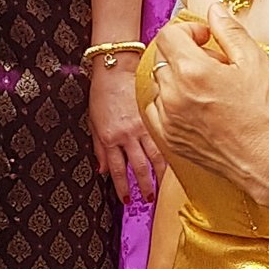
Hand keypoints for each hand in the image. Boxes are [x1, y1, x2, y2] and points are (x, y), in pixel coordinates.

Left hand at [87, 61, 162, 205]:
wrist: (116, 68)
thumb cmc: (102, 92)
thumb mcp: (93, 122)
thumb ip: (98, 148)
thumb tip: (101, 170)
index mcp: (109, 137)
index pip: (117, 170)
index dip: (123, 188)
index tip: (127, 200)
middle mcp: (127, 134)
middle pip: (138, 167)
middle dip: (144, 186)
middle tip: (149, 198)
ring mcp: (143, 125)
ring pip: (156, 156)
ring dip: (160, 174)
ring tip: (163, 185)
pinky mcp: (155, 115)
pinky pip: (164, 138)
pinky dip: (170, 152)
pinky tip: (175, 161)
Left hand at [138, 5, 268, 198]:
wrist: (264, 158)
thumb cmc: (262, 111)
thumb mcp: (254, 60)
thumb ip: (229, 30)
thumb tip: (214, 9)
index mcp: (192, 70)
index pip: (169, 34)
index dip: (188, 30)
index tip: (206, 38)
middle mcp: (173, 93)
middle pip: (164, 56)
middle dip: (186, 53)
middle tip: (214, 64)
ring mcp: (168, 117)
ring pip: (161, 83)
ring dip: (178, 78)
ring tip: (207, 88)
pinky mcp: (168, 137)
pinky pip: (156, 108)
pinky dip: (170, 102)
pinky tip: (194, 105)